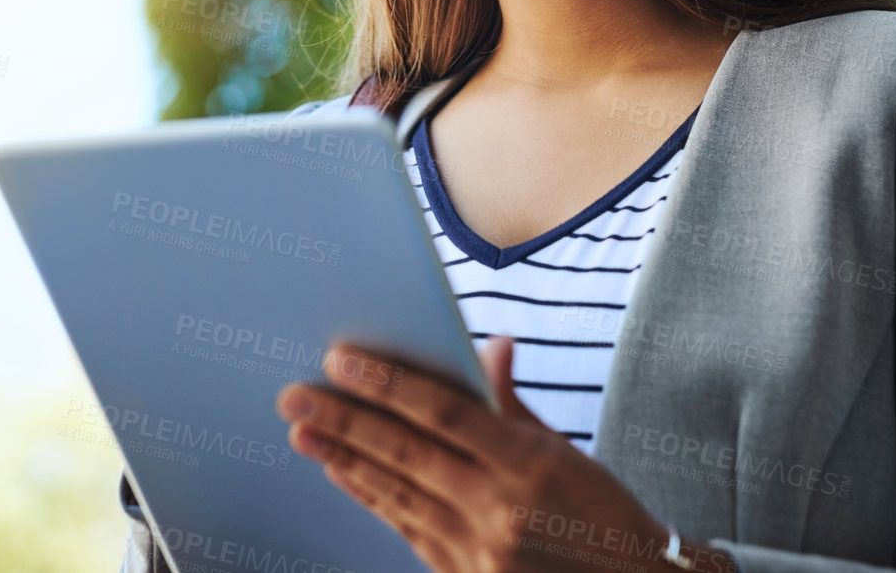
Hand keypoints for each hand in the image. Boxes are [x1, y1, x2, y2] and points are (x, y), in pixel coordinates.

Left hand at [274, 336, 735, 572]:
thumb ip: (512, 403)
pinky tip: (342, 472)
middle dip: (345, 421)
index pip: (445, 412)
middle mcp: (500, 509)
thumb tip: (490, 344)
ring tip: (303, 431)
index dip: (388, 383)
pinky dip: (371, 497)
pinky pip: (406, 530)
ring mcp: (480, 551)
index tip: (341, 359)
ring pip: (398, 494)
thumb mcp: (565, 452)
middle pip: (407, 454)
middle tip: (295, 395)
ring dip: (344, 460)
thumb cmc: (600, 514)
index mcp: (529, 464)